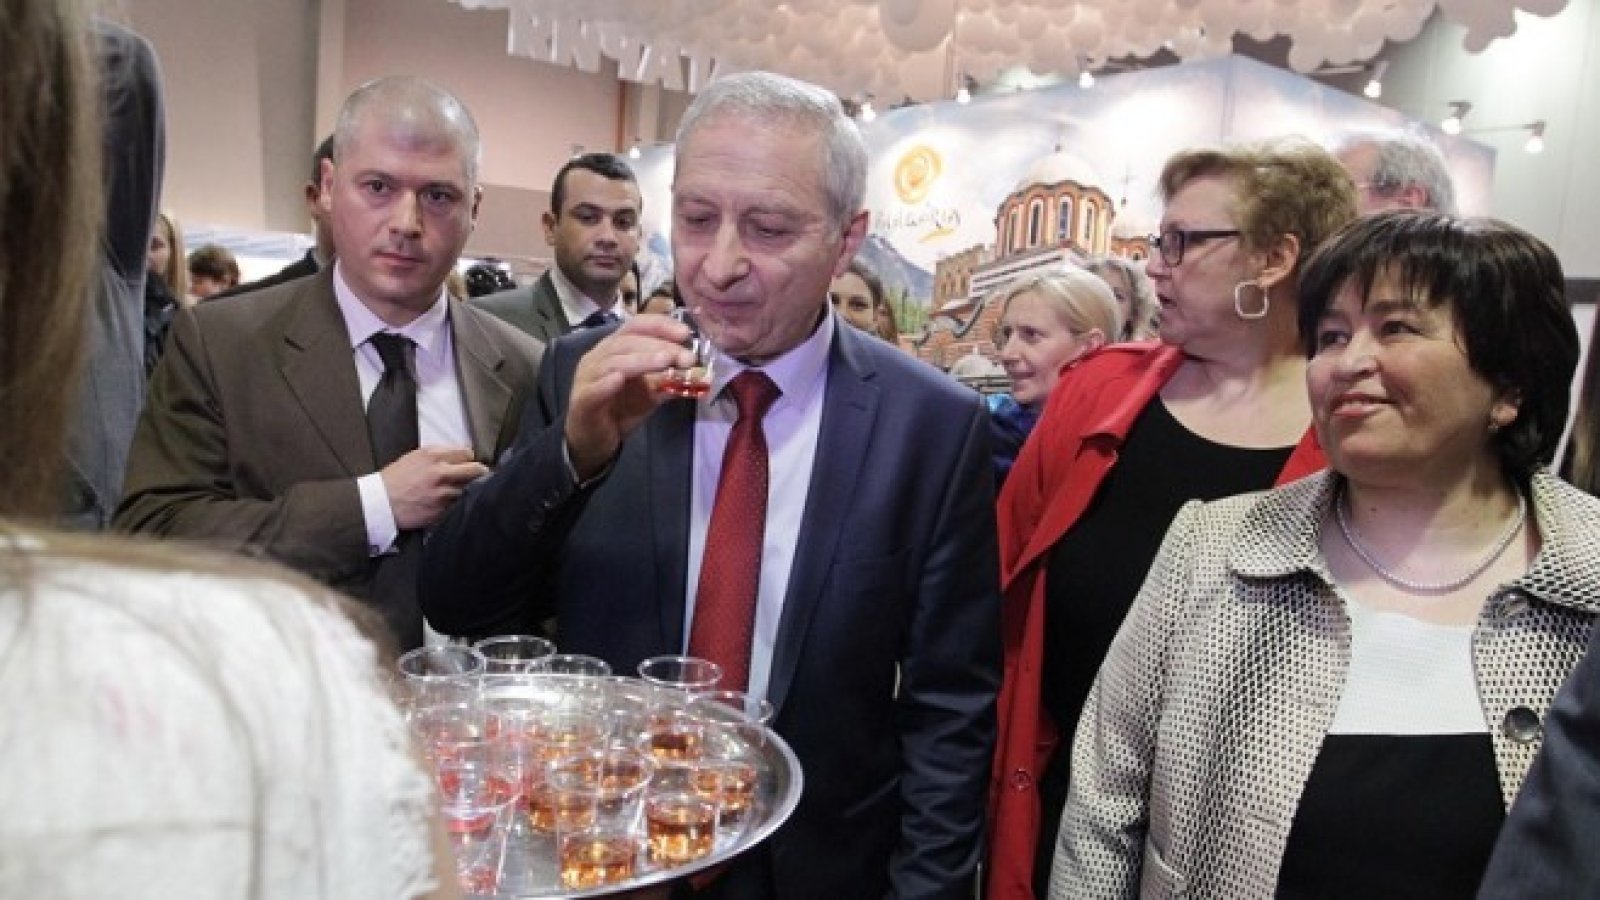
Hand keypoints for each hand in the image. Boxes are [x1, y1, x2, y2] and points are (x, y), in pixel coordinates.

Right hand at [380, 446, 486, 530]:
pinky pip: (459, 505)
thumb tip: (460, 455)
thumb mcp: (414, 457)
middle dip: (479, 473)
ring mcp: (442, 492)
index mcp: (433, 455)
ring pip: (471, 489)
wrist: (380, 502)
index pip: (467, 453)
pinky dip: (459, 504)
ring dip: (469, 490)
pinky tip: (452, 503)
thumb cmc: (395, 480)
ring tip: (463, 491)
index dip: (469, 459)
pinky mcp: (441, 510)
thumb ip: (438, 455)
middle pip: (476, 470)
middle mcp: (440, 472)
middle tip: (479, 476)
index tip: (469, 463)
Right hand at [565, 316, 695, 479]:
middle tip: (685, 356)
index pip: (636, 326)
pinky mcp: (582, 400)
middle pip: (627, 342)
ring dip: (640, 360)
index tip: (685, 333)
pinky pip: (593, 389)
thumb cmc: (620, 410)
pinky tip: (619, 379)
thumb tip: (697, 373)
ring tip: (665, 362)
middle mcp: (598, 357)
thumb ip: (670, 381)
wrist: (594, 440)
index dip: (660, 325)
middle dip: (659, 346)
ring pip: (612, 362)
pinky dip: (606, 383)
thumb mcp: (651, 393)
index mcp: (615, 348)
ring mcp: (587, 377)